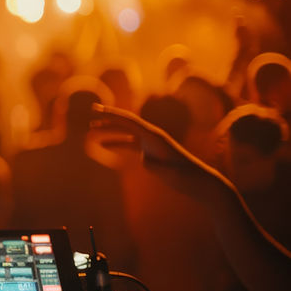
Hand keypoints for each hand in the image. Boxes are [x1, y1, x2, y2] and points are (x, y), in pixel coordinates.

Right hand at [90, 103, 225, 199]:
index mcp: (155, 136)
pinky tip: (104, 147)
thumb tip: (144, 159)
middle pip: (126, 123)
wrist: (198, 181)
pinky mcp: (151, 153)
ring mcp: (151, 144)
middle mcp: (152, 136)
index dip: (112, 114)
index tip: (97, 109)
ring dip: (109, 132)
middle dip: (108, 119)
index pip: (130, 121)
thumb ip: (156, 165)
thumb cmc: (186, 177)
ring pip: (125, 134)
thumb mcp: (170, 172)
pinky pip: (129, 145)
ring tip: (92, 130)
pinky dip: (116, 144)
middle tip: (91, 114)